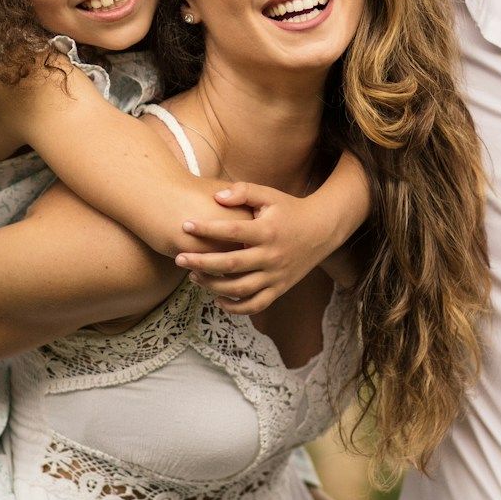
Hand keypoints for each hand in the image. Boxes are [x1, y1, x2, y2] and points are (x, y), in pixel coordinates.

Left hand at [175, 182, 334, 313]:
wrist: (322, 230)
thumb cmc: (289, 210)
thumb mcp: (269, 195)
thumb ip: (243, 192)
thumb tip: (216, 197)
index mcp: (267, 231)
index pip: (232, 232)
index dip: (207, 229)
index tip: (185, 225)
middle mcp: (272, 256)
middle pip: (231, 265)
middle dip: (201, 262)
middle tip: (179, 258)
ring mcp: (276, 276)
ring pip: (240, 289)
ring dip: (213, 285)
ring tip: (194, 276)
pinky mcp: (279, 289)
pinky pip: (255, 305)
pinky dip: (235, 307)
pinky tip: (218, 299)